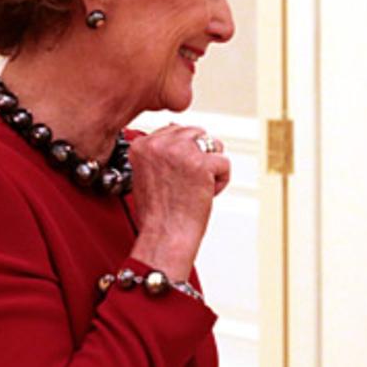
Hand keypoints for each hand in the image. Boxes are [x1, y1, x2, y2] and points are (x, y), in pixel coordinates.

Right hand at [127, 125, 229, 280]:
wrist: (165, 235)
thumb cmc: (158, 213)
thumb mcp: (146, 174)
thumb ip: (158, 152)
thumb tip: (176, 131)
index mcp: (142, 144)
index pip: (174, 131)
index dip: (183, 155)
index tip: (176, 177)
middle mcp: (159, 143)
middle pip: (196, 133)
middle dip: (200, 157)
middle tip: (189, 183)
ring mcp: (180, 151)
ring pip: (213, 144)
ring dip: (212, 167)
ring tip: (198, 188)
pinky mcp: (201, 163)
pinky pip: (225, 163)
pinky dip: (221, 181)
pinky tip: (207, 194)